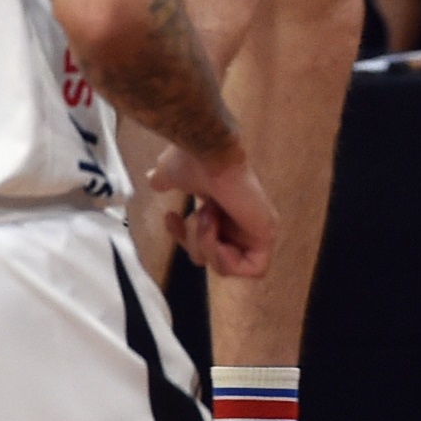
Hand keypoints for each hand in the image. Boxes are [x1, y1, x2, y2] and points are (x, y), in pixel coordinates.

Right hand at [150, 142, 276, 276]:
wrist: (209, 151)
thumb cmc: (193, 160)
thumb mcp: (171, 174)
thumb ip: (165, 181)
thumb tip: (153, 178)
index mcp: (222, 208)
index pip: (202, 240)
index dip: (183, 237)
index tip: (171, 216)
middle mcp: (240, 219)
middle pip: (211, 257)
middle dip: (195, 242)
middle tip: (198, 214)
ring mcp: (255, 228)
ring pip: (226, 266)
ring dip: (206, 244)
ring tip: (209, 215)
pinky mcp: (267, 236)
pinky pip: (251, 269)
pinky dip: (227, 259)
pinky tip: (218, 235)